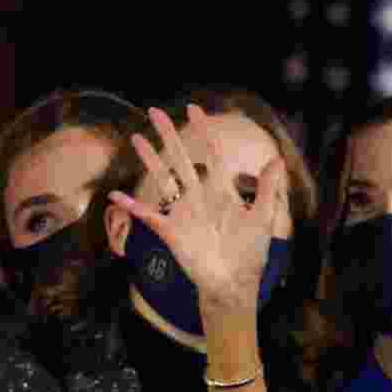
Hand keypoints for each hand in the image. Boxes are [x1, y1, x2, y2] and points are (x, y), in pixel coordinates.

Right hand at [107, 105, 287, 310]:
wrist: (233, 283)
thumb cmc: (250, 254)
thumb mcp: (263, 218)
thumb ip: (267, 189)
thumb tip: (276, 159)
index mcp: (223, 191)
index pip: (212, 154)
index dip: (203, 131)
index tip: (194, 109)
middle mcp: (201, 197)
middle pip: (181, 159)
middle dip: (169, 135)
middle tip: (154, 111)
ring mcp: (184, 212)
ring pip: (164, 179)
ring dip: (149, 159)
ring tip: (136, 138)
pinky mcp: (172, 231)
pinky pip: (148, 215)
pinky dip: (133, 207)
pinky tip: (116, 195)